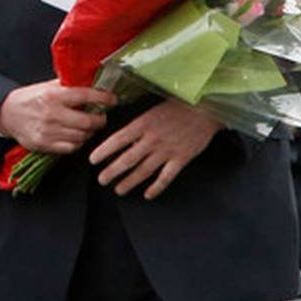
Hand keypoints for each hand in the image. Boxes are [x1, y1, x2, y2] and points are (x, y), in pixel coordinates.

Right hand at [0, 80, 114, 152]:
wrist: (6, 114)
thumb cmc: (30, 99)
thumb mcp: (47, 86)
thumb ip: (68, 86)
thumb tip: (92, 83)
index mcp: (53, 95)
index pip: (85, 96)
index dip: (103, 98)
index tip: (113, 99)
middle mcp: (51, 114)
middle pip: (88, 122)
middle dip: (100, 120)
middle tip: (102, 117)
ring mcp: (48, 131)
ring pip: (82, 136)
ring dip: (90, 132)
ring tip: (89, 127)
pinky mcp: (44, 144)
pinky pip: (71, 148)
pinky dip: (78, 143)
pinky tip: (77, 136)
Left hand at [90, 99, 219, 198]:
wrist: (207, 109)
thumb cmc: (180, 106)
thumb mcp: (154, 109)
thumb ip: (139, 124)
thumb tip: (124, 138)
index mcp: (144, 123)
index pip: (117, 140)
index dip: (103, 151)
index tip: (93, 160)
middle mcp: (153, 139)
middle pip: (127, 159)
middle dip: (112, 172)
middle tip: (102, 180)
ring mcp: (167, 150)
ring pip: (144, 171)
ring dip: (129, 182)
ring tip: (119, 190)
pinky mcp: (181, 159)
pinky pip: (166, 177)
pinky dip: (156, 188)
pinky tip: (148, 195)